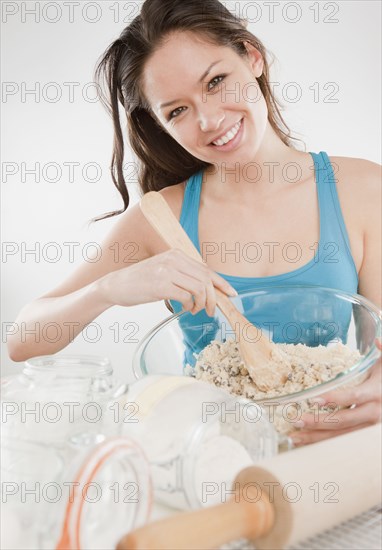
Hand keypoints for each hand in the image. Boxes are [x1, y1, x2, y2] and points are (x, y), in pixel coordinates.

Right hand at [97, 249, 236, 315]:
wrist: (115, 285)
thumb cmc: (140, 281)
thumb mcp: (164, 270)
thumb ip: (183, 274)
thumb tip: (205, 287)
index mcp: (176, 254)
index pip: (206, 269)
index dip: (221, 283)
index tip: (231, 294)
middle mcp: (173, 259)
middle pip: (206, 279)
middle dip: (214, 298)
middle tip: (211, 310)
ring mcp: (167, 271)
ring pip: (199, 288)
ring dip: (202, 303)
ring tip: (196, 310)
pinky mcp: (161, 285)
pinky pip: (186, 297)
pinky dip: (190, 306)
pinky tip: (185, 309)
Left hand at [290, 338, 381, 446]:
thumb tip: (377, 341)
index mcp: (376, 394)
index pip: (353, 397)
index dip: (334, 399)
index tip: (314, 399)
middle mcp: (373, 414)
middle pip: (343, 421)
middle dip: (318, 422)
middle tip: (297, 420)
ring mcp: (368, 428)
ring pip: (341, 436)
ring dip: (316, 438)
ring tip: (294, 436)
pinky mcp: (362, 436)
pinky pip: (341, 442)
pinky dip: (322, 443)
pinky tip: (306, 443)